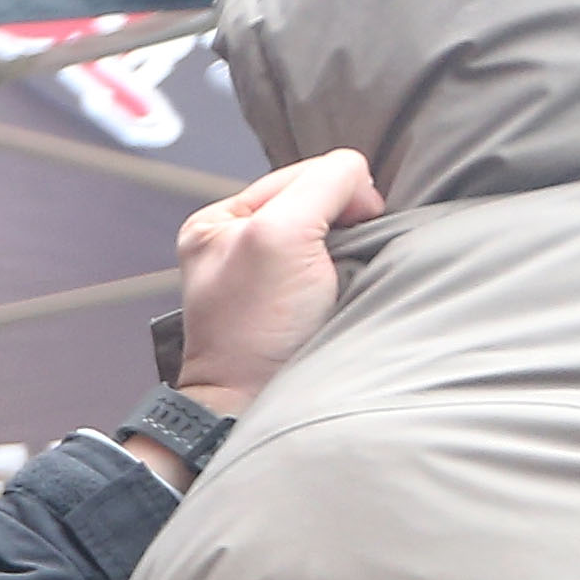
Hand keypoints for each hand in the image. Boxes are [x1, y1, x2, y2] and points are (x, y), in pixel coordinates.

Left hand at [164, 146, 380, 415]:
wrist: (250, 407)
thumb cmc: (256, 328)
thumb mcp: (281, 234)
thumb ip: (324, 183)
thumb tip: (360, 182)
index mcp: (219, 220)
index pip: (304, 173)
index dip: (339, 192)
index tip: (354, 227)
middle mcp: (237, 242)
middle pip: (318, 203)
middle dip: (343, 222)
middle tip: (339, 263)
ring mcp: (264, 274)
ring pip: (331, 234)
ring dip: (349, 248)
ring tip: (339, 280)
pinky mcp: (290, 304)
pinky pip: (334, 266)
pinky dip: (348, 272)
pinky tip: (341, 292)